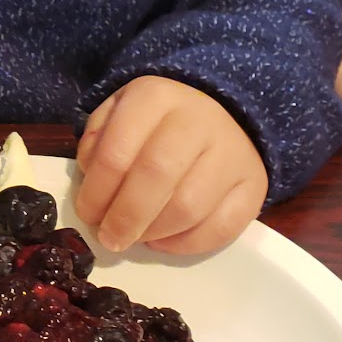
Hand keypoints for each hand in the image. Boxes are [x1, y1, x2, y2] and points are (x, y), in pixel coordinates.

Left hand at [75, 76, 267, 255]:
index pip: (117, 151)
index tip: (87, 215)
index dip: (96, 192)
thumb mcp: (119, 113)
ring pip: (189, 206)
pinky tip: (164, 240)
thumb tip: (90, 176)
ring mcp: (232, 153)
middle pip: (157, 176)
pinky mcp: (254, 185)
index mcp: (156, 97)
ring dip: (154, 232)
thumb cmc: (157, 122)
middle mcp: (198, 120)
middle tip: (110, 238)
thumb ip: (97, 141)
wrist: (222, 114)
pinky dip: (186, 244)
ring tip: (136, 237)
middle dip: (125, 217)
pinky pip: (221, 228)